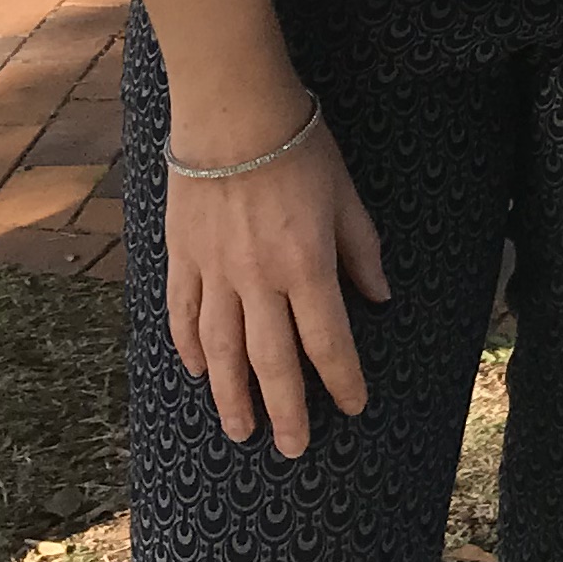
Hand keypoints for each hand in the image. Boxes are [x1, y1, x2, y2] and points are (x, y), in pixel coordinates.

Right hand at [162, 95, 392, 458]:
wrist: (233, 111)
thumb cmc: (299, 149)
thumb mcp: (346, 198)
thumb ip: (361, 252)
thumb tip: (379, 299)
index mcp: (306, 265)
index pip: (328, 341)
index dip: (341, 380)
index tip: (352, 407)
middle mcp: (258, 279)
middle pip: (271, 362)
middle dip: (285, 410)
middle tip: (292, 449)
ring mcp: (215, 272)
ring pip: (221, 351)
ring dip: (231, 396)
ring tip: (241, 431)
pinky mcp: (183, 258)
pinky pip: (183, 315)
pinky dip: (190, 349)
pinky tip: (199, 373)